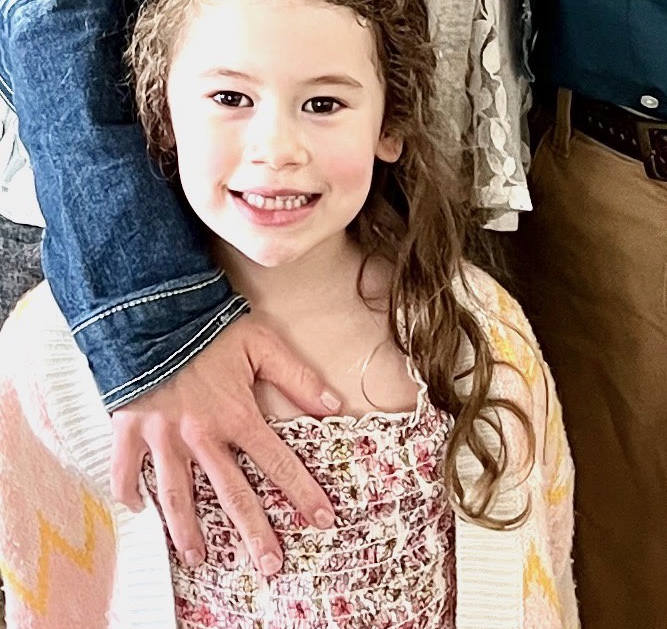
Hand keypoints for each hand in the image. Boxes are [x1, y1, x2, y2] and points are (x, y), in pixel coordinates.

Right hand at [110, 315, 340, 575]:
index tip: (322, 519)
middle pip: (231, 492)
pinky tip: (138, 512)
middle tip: (270, 566)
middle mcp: (201, 434)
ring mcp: (163, 436)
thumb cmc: (209, 324)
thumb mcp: (262, 341)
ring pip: (177, 495)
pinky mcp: (129, 429)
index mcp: (237, 414)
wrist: (152, 308)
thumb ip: (297, 375)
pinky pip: (126, 470)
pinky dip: (129, 492)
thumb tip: (333, 404)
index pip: (278, 461)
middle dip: (253, 532)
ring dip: (187, 530)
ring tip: (199, 558)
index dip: (302, 491)